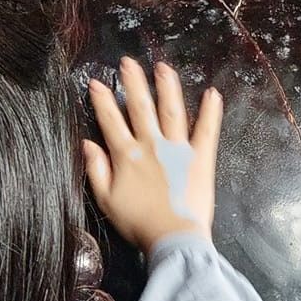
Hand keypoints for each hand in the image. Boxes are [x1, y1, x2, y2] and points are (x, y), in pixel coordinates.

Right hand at [85, 57, 221, 254]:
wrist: (173, 237)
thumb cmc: (138, 223)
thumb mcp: (106, 200)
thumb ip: (96, 169)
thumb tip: (87, 143)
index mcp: (127, 155)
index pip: (111, 121)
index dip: (102, 100)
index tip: (96, 82)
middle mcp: (152, 145)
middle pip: (141, 107)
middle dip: (133, 82)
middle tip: (129, 62)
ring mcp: (178, 148)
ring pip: (171, 110)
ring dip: (167, 87)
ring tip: (163, 67)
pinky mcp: (201, 157)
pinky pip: (206, 129)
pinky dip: (210, 111)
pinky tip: (212, 93)